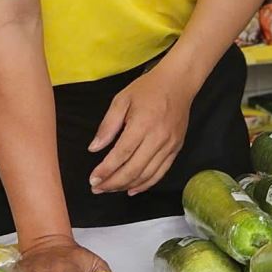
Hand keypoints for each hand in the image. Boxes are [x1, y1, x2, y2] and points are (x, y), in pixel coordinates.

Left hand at [88, 66, 196, 195]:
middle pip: (133, 169)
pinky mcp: (176, 148)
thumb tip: (94, 149)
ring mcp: (170, 145)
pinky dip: (146, 184)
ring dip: (127, 185)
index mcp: (142, 124)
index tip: (93, 179)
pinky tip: (132, 189)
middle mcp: (158, 138)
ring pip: (147, 174)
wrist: (179, 83)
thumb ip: (107, 125)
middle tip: (97, 188)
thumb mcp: (121, 100)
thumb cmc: (148, 89)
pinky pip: (161, 172)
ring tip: (110, 189)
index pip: (121, 154)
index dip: (105, 170)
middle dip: (113, 182)